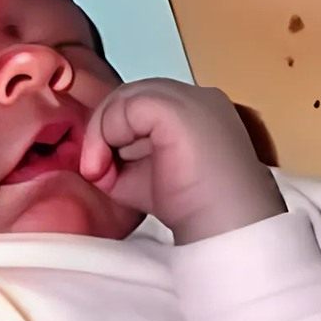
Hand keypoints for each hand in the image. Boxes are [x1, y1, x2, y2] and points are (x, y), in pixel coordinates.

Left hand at [79, 76, 284, 244]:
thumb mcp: (146, 178)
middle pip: (132, 95)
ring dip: (103, 132)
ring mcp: (190, 97)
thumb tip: (92, 157)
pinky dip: (108, 131)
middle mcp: (196, 96)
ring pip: (127, 96)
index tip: (106, 174)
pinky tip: (108, 165)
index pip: (142, 106)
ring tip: (102, 172)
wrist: (227, 225)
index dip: (117, 133)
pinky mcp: (177, 107)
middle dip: (106, 130)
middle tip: (97, 172)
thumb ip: (121, 158)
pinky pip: (127, 105)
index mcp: (196, 111)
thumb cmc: (193, 210)